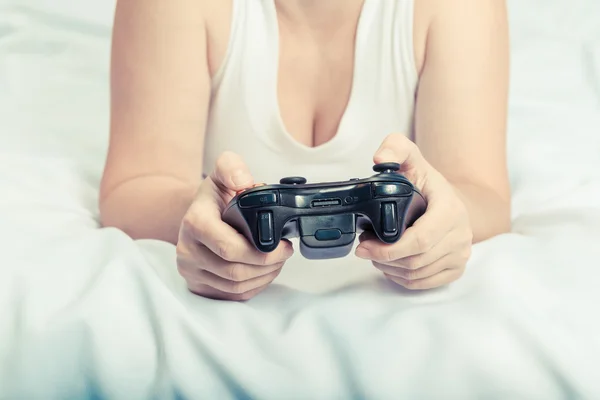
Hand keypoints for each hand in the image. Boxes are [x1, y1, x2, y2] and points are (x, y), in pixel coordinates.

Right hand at [176, 152, 293, 300]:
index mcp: (195, 222)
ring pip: (235, 286)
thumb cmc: (215, 197)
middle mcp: (187, 250)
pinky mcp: (199, 285)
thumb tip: (244, 182)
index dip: (263, 251)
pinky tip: (264, 272)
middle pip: (235, 270)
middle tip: (285, 253)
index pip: (229, 247)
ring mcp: (191, 271)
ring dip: (264, 276)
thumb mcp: (223, 172)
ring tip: (277, 261)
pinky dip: (255, 286)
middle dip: (268, 265)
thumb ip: (232, 167)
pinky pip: (232, 295)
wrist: (196, 214)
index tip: (283, 244)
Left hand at [356, 134, 472, 289]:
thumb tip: (380, 158)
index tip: (363, 245)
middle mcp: (460, 234)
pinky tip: (390, 266)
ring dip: (389, 269)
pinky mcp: (456, 268)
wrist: (451, 200)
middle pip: (415, 260)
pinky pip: (424, 283)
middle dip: (383, 258)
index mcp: (450, 209)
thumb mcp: (411, 158)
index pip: (420, 239)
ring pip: (417, 273)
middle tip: (364, 248)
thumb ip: (395, 148)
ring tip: (374, 254)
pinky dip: (402, 278)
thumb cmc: (427, 182)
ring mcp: (460, 253)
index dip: (388, 248)